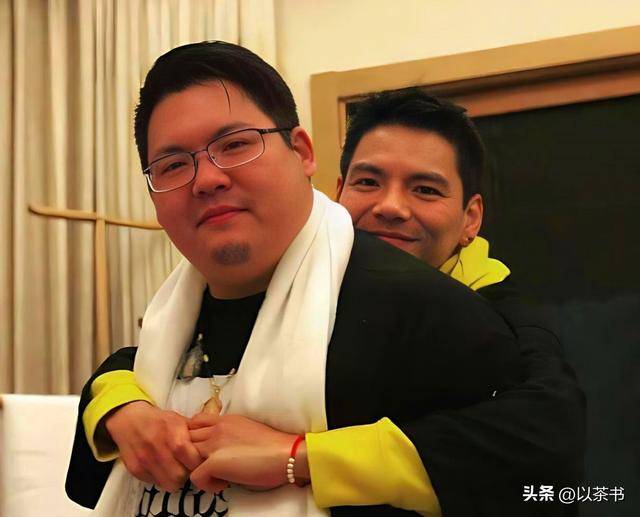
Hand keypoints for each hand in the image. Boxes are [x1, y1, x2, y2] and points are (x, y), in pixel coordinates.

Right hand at [104, 401, 201, 491]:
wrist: (130, 419)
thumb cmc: (160, 420)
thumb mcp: (180, 420)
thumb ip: (196, 433)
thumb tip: (213, 444)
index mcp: (174, 435)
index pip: (193, 461)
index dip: (199, 463)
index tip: (198, 460)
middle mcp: (158, 448)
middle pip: (181, 476)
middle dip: (187, 474)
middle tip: (187, 466)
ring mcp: (145, 460)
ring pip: (168, 484)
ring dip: (174, 479)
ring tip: (175, 468)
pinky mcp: (135, 469)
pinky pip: (154, 483)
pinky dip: (161, 479)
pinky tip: (162, 468)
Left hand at [188, 413, 308, 491]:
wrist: (286, 454)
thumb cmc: (274, 446)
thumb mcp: (248, 430)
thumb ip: (231, 434)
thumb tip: (224, 447)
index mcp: (226, 419)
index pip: (195, 422)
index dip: (194, 437)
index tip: (205, 450)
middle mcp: (217, 428)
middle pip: (187, 439)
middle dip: (192, 454)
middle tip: (210, 466)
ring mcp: (214, 444)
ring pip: (186, 457)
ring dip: (197, 468)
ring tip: (216, 475)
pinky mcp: (214, 462)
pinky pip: (194, 477)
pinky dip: (207, 485)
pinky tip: (223, 484)